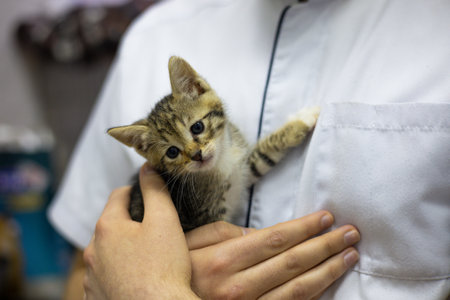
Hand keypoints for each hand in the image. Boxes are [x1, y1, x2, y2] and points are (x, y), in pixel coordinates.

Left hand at [83, 163, 198, 299]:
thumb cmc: (163, 268)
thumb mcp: (165, 220)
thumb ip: (155, 190)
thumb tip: (148, 168)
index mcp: (108, 227)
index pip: (118, 196)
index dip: (134, 191)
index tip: (146, 194)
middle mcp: (93, 251)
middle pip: (111, 225)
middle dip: (128, 222)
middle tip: (151, 229)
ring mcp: (92, 276)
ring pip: (106, 252)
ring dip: (120, 248)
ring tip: (144, 256)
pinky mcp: (95, 296)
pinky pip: (104, 276)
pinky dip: (116, 271)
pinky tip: (134, 276)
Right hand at [186, 212, 359, 298]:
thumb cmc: (178, 272)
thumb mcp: (190, 244)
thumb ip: (223, 233)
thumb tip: (259, 233)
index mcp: (222, 259)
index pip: (275, 239)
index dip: (304, 228)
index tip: (325, 218)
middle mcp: (239, 285)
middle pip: (292, 261)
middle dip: (325, 245)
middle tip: (350, 233)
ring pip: (299, 288)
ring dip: (328, 269)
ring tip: (349, 254)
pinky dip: (314, 294)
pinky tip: (328, 282)